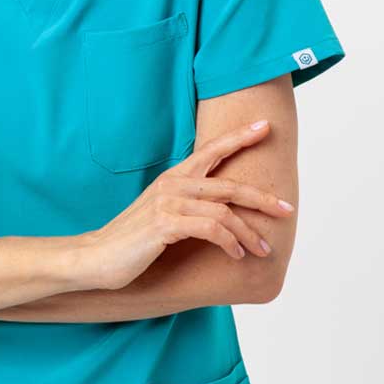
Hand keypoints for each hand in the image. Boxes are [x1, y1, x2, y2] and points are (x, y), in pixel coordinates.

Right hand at [79, 119, 294, 290]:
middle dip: (263, 198)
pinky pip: (211, 229)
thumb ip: (188, 206)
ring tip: (261, 250)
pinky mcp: (166, 225)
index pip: (211, 151)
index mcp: (173, 178)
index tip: (264, 127)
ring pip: (225, 211)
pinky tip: (236, 255)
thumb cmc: (132, 240)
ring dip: (249, 233)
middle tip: (287, 209)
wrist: (96, 257)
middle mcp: (173, 184)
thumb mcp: (163, 215)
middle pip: (230, 184)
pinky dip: (230, 242)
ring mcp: (168, 203)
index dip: (239, 137)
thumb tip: (220, 212)